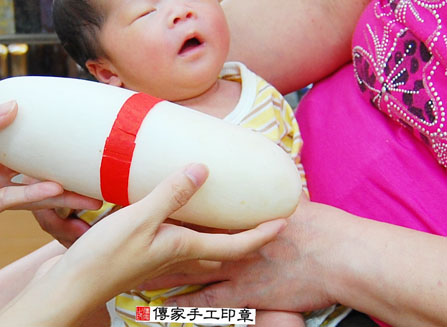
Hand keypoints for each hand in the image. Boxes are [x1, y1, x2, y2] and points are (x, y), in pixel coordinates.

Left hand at [0, 101, 99, 235]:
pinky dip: (36, 195)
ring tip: (91, 194)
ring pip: (34, 190)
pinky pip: (14, 201)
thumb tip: (14, 106)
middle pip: (39, 168)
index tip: (79, 136)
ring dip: (62, 192)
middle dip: (67, 171)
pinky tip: (56, 190)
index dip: (52, 139)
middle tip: (97, 172)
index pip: (27, 140)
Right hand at [0, 163, 286, 325]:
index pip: (234, 244)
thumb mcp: (139, 220)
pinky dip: (186, 217)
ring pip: (199, 238)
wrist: (70, 284)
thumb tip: (203, 169)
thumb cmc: (103, 259)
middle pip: (221, 244)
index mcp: (182, 247)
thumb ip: (171, 195)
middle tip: (258, 208)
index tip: (285, 219)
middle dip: (244, 230)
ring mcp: (159, 251)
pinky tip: (176, 202)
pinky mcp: (141, 245)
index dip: (262, 233)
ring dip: (217, 224)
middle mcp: (176, 251)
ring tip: (225, 201)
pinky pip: (174, 231)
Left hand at [142, 197, 339, 312]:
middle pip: (185, 242)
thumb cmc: (320, 226)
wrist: (339, 257)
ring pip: (188, 271)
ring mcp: (234, 270)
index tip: (150, 206)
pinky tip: (165, 307)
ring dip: (161, 274)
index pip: (198, 214)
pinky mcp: (244, 294)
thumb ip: (275, 185)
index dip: (173, 210)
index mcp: (237, 219)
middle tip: (130, 241)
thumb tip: (276, 163)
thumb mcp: (293, 198)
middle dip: (157, 243)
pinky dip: (185, 304)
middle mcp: (229, 243)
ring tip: (135, 273)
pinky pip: (208, 302)